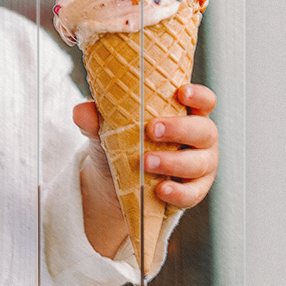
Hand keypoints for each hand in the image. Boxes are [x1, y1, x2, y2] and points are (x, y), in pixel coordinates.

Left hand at [73, 83, 219, 259]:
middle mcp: (200, 137)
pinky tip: (161, 190)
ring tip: (146, 162)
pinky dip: (177, 192)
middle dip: (180, 129)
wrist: (116, 182)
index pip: (204, 101)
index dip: (198, 96)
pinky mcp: (195, 190)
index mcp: (186, 113)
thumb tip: (81, 111)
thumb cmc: (123, 143)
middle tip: (152, 130)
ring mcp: (202, 165)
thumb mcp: (108, 129)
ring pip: (200, 163)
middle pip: (204, 131)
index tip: (181, 92)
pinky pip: (193, 193)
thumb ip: (97, 118)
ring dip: (173, 162)